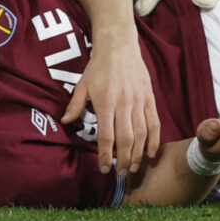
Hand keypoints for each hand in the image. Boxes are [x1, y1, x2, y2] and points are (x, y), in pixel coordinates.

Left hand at [64, 32, 159, 175]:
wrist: (119, 46)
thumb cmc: (99, 67)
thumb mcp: (83, 84)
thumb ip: (75, 105)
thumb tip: (65, 122)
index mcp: (105, 101)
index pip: (106, 135)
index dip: (105, 155)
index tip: (104, 169)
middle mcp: (124, 103)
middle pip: (126, 139)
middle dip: (124, 160)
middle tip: (121, 174)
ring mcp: (139, 101)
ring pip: (141, 134)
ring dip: (139, 154)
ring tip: (134, 168)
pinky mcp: (149, 98)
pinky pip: (154, 123)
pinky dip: (154, 140)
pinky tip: (151, 153)